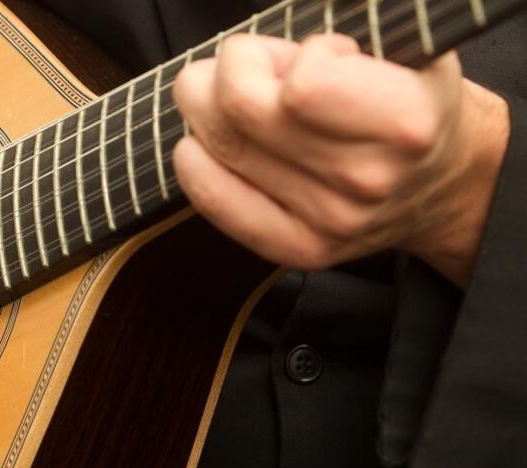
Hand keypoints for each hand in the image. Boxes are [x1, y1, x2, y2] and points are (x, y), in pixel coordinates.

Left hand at [172, 34, 509, 286]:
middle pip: (240, 110)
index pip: (302, 84)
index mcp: (403, 121)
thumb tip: (245, 60)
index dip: (284, 55)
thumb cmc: (408, 104)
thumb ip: (329, 47)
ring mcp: (329, 221)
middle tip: (244, 65)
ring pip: (220, 147)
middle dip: (227, 69)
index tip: (301, 56)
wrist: (443, 185)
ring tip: (237, 103)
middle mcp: (366, 180)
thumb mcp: (399, 52)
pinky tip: (200, 145)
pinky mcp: (298, 249)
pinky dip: (194, 164)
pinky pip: (216, 202)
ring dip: (207, 109)